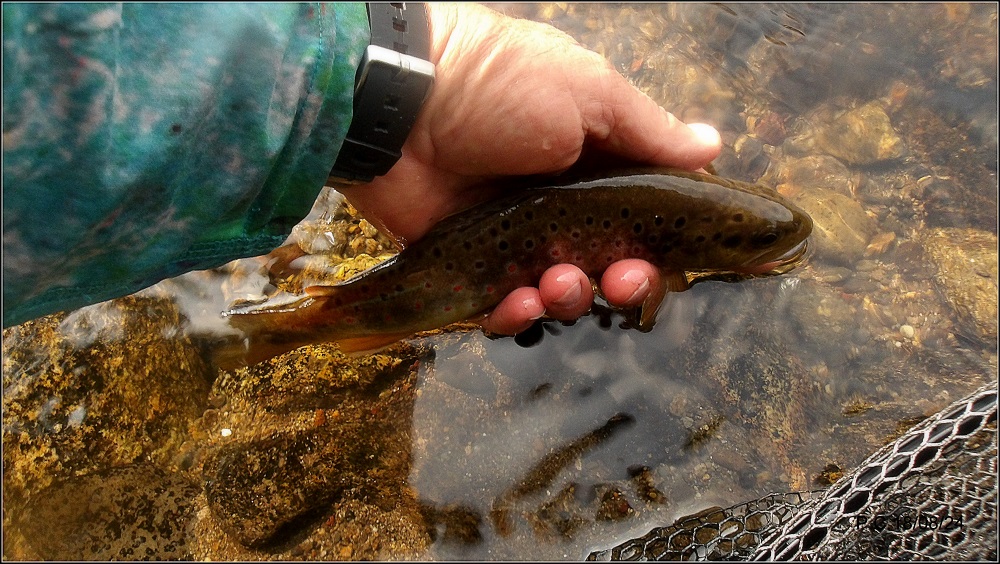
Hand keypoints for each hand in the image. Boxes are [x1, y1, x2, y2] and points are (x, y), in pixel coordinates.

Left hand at [337, 3, 720, 334]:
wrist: (402, 99)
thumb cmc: (501, 82)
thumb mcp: (588, 92)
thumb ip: (649, 130)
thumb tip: (712, 146)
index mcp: (595, 163)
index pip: (646, 215)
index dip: (668, 242)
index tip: (687, 261)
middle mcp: (560, 204)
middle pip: (610, 263)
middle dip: (626, 280)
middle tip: (623, 280)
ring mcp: (513, 237)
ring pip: (561, 290)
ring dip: (571, 296)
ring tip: (559, 280)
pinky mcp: (468, 264)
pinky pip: (501, 305)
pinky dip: (515, 313)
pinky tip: (520, 300)